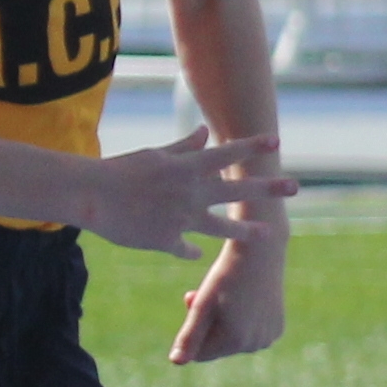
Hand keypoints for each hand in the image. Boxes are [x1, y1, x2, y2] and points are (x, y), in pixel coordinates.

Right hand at [83, 126, 296, 262]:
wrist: (89, 196)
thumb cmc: (120, 170)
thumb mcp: (154, 155)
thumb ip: (184, 148)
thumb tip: (206, 132)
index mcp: (187, 167)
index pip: (228, 153)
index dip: (253, 146)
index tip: (277, 142)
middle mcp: (190, 192)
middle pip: (238, 188)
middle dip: (269, 187)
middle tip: (296, 186)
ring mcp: (180, 218)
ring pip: (222, 226)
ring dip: (246, 230)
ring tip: (268, 233)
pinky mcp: (166, 240)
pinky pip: (186, 249)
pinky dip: (190, 251)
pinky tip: (196, 254)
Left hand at [167, 230, 287, 365]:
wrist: (261, 251)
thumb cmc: (227, 275)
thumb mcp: (203, 304)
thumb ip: (189, 336)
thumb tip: (176, 362)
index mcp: (235, 340)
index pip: (200, 354)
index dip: (192, 329)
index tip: (192, 299)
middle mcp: (255, 344)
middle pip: (218, 347)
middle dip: (208, 326)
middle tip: (202, 292)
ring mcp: (269, 338)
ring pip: (234, 341)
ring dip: (225, 324)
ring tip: (227, 295)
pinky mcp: (278, 328)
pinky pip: (251, 334)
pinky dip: (244, 321)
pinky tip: (246, 299)